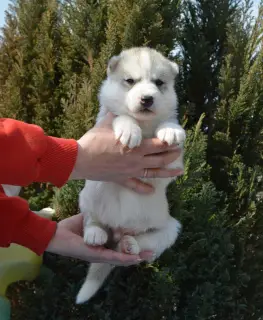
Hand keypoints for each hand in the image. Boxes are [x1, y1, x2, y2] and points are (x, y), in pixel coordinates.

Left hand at [46, 214, 152, 265]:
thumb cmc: (69, 229)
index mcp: (100, 245)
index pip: (118, 248)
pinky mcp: (94, 255)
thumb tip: (107, 206)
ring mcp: (98, 255)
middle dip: (136, 254)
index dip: (130, 246)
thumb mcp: (88, 221)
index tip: (143, 242)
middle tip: (151, 252)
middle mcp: (101, 252)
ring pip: (120, 259)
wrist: (55, 235)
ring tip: (147, 255)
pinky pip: (111, 258)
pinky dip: (123, 258)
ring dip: (134, 258)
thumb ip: (98, 217)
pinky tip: (134, 258)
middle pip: (122, 256)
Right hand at [69, 113, 183, 192]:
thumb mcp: (106, 125)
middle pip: (160, 159)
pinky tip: (152, 191)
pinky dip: (144, 189)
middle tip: (179, 152)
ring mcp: (130, 171)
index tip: (176, 141)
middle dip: (172, 155)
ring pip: (153, 173)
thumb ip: (115, 117)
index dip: (169, 143)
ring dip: (167, 172)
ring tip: (179, 172)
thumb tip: (117, 108)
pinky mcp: (121, 179)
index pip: (158, 145)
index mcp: (135, 146)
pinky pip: (135, 186)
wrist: (81, 160)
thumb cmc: (93, 141)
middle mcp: (136, 160)